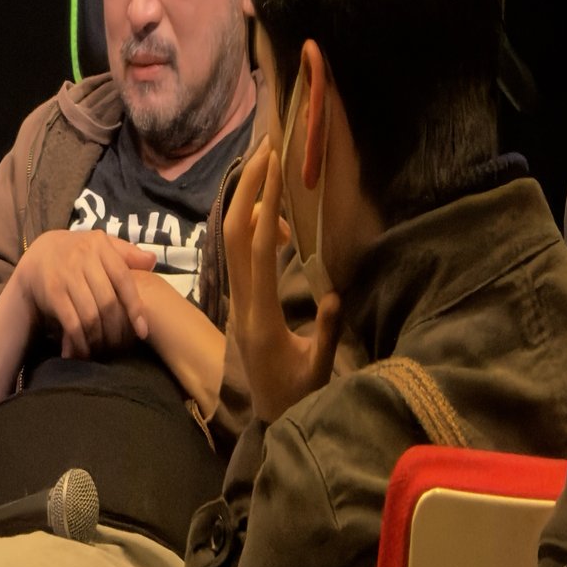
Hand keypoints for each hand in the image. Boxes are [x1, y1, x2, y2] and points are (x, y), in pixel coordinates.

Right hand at [16, 227, 156, 358]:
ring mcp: (66, 275)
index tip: (142, 332)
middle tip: (118, 345)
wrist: (37, 254)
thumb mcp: (99, 244)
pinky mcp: (52, 292)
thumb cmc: (76, 252)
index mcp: (99, 245)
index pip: (123, 279)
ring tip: (103, 349)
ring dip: (98, 337)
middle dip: (116, 329)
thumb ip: (126, 253)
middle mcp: (82, 257)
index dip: (135, 308)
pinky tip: (83, 350)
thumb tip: (153, 261)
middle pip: (108, 302)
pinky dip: (79, 340)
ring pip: (91, 314)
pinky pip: (71, 321)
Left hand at [223, 135, 341, 425]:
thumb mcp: (318, 367)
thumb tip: (333, 293)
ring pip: (233, 243)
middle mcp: (242, 302)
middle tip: (265, 148)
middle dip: (247, 189)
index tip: (273, 170)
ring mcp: (238, 301)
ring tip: (270, 168)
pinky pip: (241, 257)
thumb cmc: (298, 396)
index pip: (256, 252)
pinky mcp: (242, 302)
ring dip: (248, 203)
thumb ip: (326, 332)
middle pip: (234, 235)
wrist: (269, 418)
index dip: (262, 209)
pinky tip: (273, 220)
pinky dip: (253, 230)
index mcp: (260, 316)